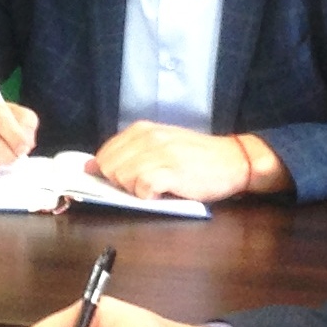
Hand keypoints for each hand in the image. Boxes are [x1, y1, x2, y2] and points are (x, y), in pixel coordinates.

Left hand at [89, 122, 263, 201]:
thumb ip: (129, 152)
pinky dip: (148, 196)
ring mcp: (160, 154)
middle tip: (146, 184)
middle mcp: (148, 137)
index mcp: (142, 129)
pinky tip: (162, 193)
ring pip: (123, 178)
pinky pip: (142, 188)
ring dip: (136, 190)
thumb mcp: (161, 145)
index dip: (108, 172)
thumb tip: (92, 166)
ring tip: (157, 188)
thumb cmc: (197, 157)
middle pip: (110, 168)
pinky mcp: (171, 172)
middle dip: (122, 183)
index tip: (121, 181)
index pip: (104, 153)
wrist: (233, 160)